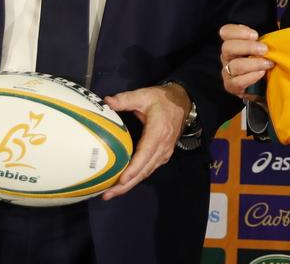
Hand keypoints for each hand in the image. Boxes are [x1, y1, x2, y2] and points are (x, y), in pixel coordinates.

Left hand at [102, 83, 189, 199]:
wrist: (183, 102)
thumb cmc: (162, 99)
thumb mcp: (144, 95)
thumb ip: (125, 99)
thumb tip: (106, 102)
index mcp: (158, 132)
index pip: (146, 153)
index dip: (134, 168)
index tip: (121, 179)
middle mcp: (163, 146)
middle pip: (145, 170)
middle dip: (126, 184)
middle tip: (107, 195)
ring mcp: (165, 152)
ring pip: (147, 172)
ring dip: (130, 184)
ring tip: (111, 193)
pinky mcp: (163, 155)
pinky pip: (150, 169)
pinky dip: (137, 178)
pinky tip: (124, 183)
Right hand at [220, 24, 272, 97]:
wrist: (265, 85)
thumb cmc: (264, 61)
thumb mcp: (265, 47)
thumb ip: (267, 36)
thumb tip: (279, 22)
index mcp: (233, 43)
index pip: (226, 32)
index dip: (237, 31)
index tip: (255, 35)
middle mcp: (227, 56)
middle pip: (227, 47)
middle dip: (247, 47)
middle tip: (264, 50)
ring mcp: (227, 72)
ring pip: (234, 65)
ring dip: (253, 63)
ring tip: (268, 64)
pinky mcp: (231, 86)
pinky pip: (237, 81)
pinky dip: (251, 77)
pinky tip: (261, 74)